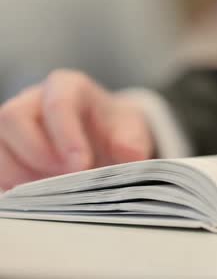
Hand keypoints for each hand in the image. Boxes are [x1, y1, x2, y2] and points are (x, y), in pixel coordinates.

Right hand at [0, 69, 153, 189]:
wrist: (104, 137)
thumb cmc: (115, 130)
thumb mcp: (132, 130)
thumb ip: (134, 141)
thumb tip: (132, 156)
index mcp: (68, 87)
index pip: (58, 103)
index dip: (67, 136)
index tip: (82, 166)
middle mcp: (32, 99)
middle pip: (13, 117)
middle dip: (38, 155)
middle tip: (65, 180)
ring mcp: (13, 124)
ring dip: (22, 174)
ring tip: (53, 192)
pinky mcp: (4, 149)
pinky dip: (13, 186)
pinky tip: (39, 198)